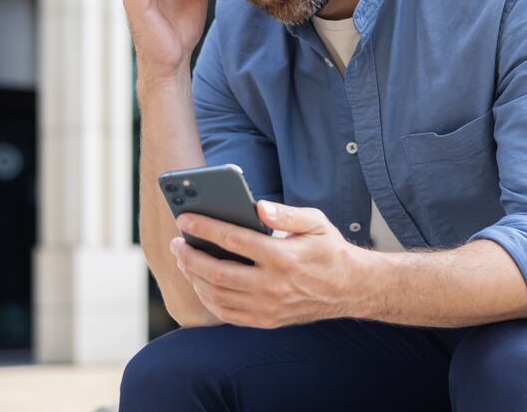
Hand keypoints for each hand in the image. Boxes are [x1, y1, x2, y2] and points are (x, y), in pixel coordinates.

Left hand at [168, 201, 366, 327]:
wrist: (350, 289)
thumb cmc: (328, 250)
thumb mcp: (316, 222)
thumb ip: (286, 213)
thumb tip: (258, 206)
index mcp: (283, 257)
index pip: (233, 240)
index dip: (204, 228)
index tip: (185, 219)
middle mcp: (273, 285)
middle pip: (217, 272)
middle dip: (189, 256)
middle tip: (176, 243)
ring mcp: (268, 307)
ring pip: (217, 296)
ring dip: (194, 278)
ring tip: (184, 261)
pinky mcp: (266, 321)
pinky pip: (227, 314)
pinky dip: (208, 299)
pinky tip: (201, 283)